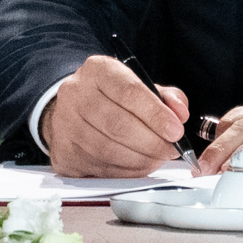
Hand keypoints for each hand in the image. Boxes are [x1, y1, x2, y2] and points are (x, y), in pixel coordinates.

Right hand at [39, 56, 189, 177]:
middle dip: (151, 142)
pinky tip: (137, 167)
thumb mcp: (139, 86)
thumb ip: (165, 97)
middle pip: (117, 124)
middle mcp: (75, 93)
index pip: (128, 91)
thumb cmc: (111, 99)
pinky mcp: (63, 152)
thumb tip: (180, 112)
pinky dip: (125, 172)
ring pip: (108, 150)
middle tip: (170, 150)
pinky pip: (99, 168)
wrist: (73, 110)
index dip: (156, 114)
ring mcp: (65, 124)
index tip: (176, 130)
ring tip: (156, 159)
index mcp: (98, 70)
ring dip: (140, 160)